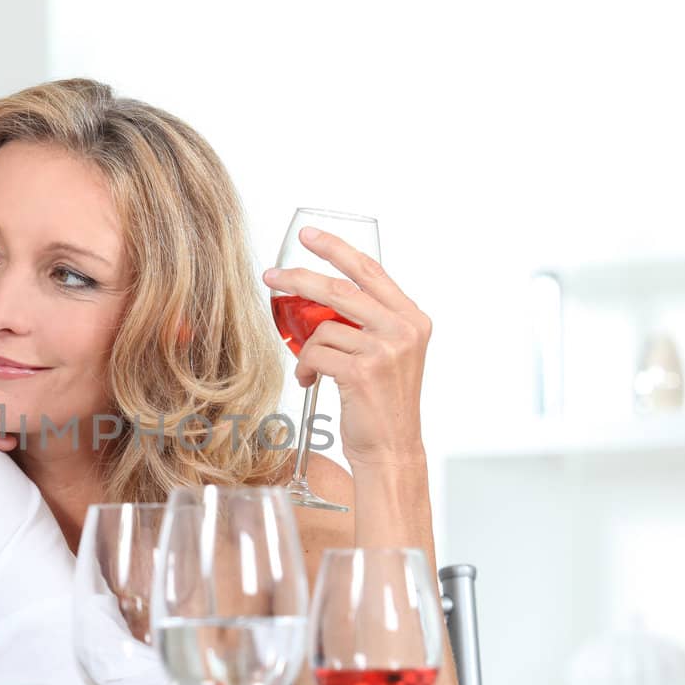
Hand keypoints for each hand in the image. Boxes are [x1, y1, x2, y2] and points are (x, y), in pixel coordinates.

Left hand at [262, 228, 430, 469]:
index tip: (310, 235)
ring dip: (306, 349)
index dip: (337, 248)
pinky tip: (311, 382)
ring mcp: (385, 350)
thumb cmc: (381, 404)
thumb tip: (321, 295)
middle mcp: (404, 329)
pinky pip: (315, 354)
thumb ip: (368, 322)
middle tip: (272, 275)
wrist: (391, 449)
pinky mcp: (362, 371)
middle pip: (339, 288)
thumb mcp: (388, 354)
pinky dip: (306, 368)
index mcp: (412, 319)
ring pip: (322, 327)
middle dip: (299, 278)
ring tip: (310, 369)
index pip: (370, 270)